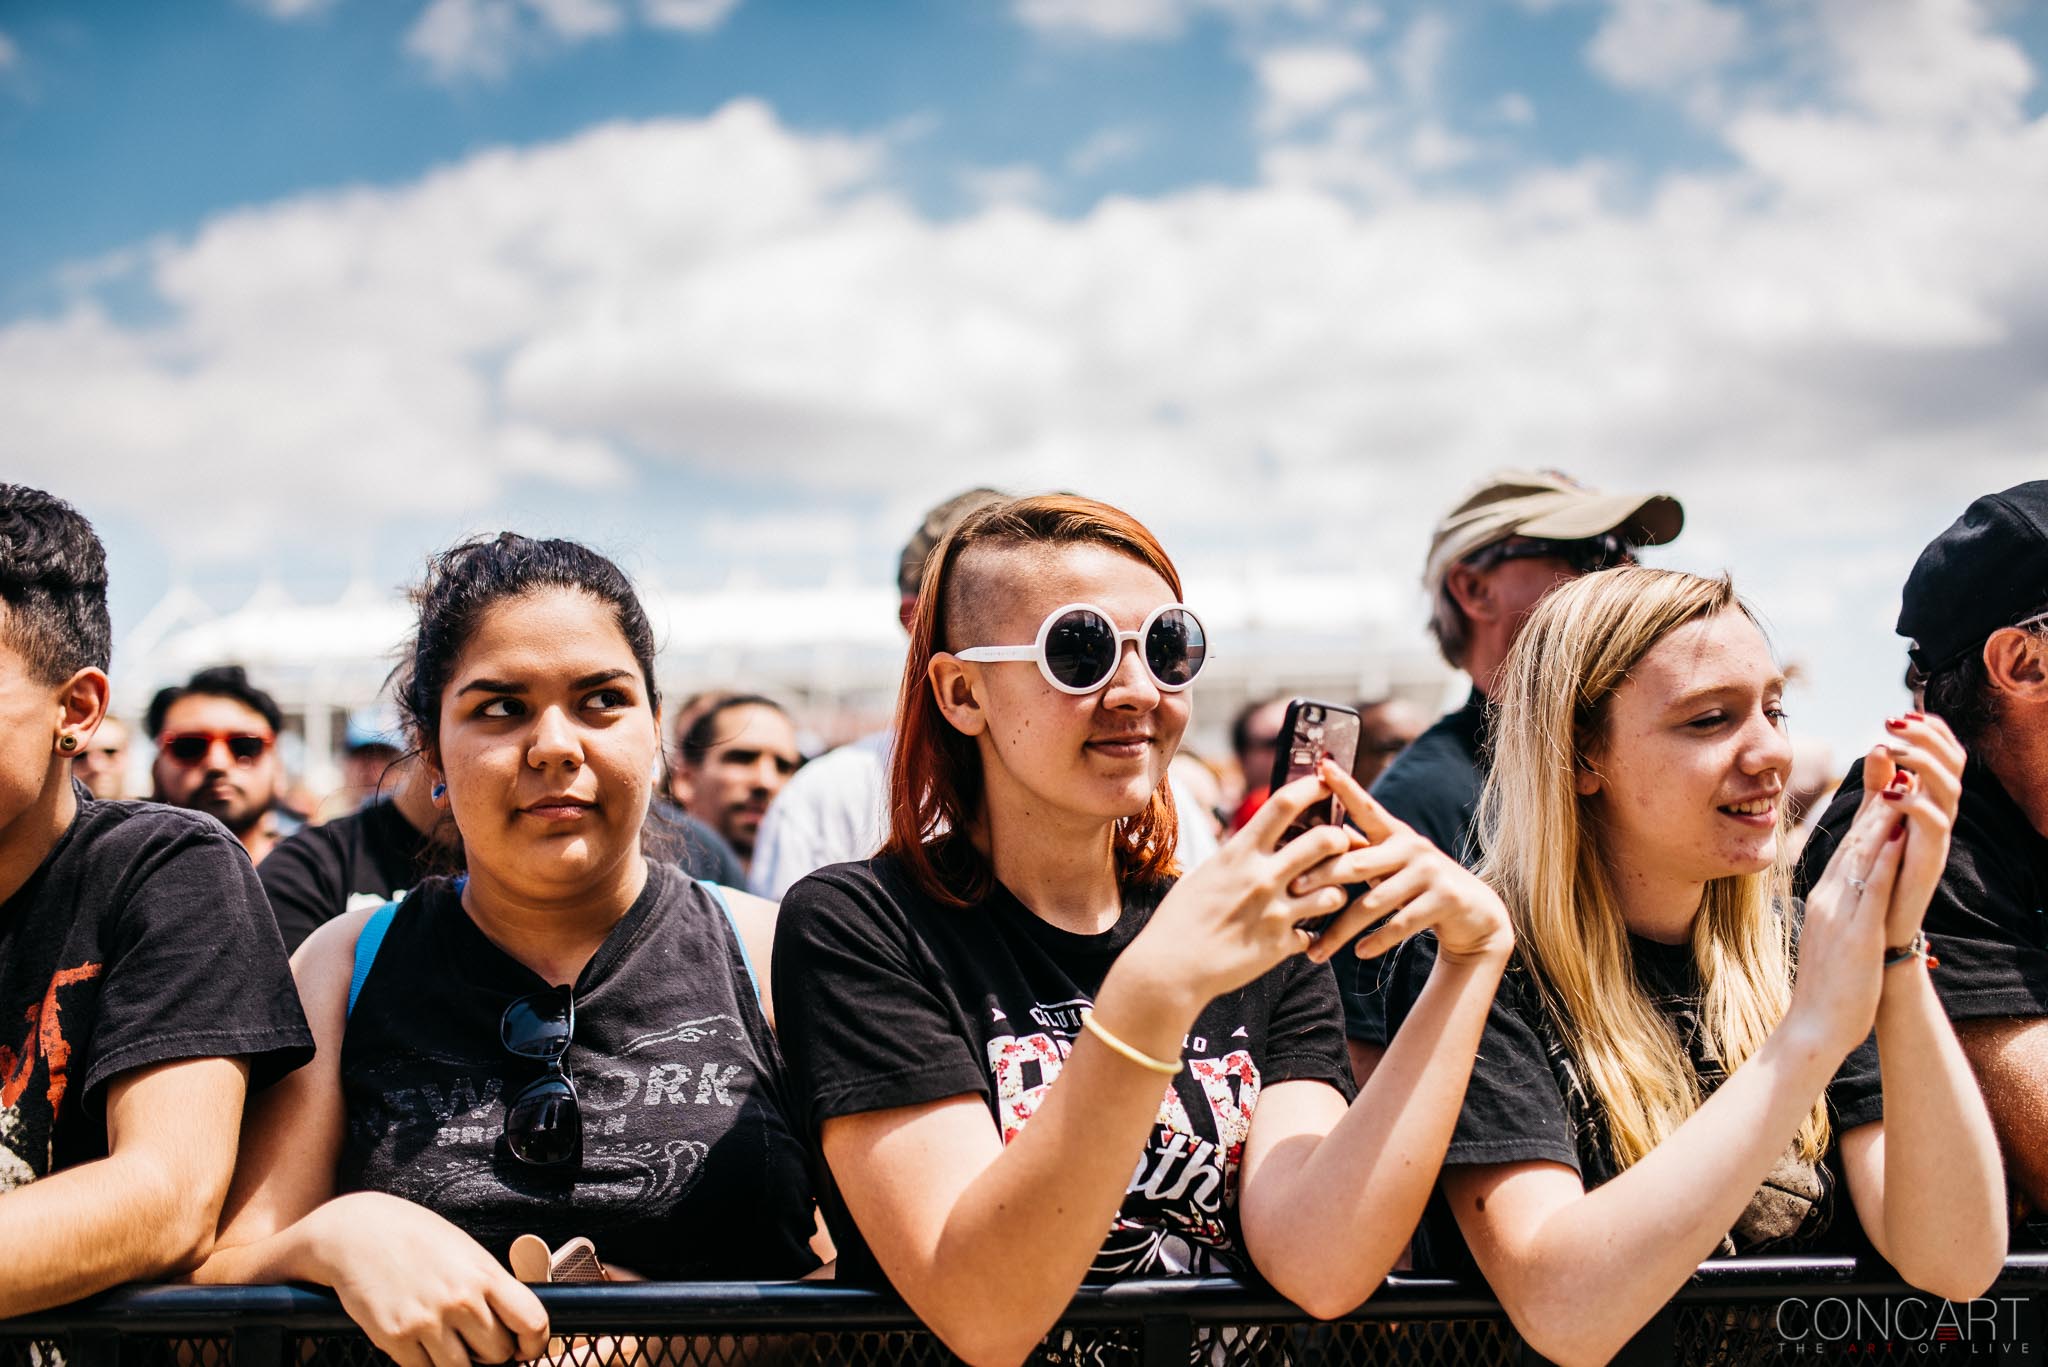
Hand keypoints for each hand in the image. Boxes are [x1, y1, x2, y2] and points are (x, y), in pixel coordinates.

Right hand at [317, 1192, 548, 1366]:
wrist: (357, 1231)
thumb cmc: (414, 1236)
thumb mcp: (465, 1251)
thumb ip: (490, 1285)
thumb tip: (512, 1323)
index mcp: (484, 1273)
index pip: (532, 1321)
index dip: (534, 1343)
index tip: (526, 1348)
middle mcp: (460, 1299)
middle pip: (498, 1353)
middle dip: (491, 1353)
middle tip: (476, 1341)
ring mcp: (427, 1321)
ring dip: (459, 1363)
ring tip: (448, 1341)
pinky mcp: (395, 1338)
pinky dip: (427, 1365)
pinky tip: (422, 1343)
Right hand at [1123, 771, 1358, 1009]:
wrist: (1170, 968)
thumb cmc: (1178, 919)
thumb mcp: (1204, 874)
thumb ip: (1235, 857)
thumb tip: (1252, 841)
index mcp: (1239, 854)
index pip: (1282, 806)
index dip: (1310, 788)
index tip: (1324, 783)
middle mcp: (1262, 878)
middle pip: (1324, 842)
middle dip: (1340, 838)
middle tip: (1340, 844)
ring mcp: (1275, 914)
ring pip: (1334, 892)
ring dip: (1335, 890)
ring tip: (1324, 895)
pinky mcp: (1280, 947)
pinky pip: (1313, 934)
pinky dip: (1310, 933)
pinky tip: (1299, 934)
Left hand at [1288, 760, 1513, 966]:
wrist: (1474, 914)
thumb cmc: (1417, 885)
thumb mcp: (1391, 863)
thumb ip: (1360, 851)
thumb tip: (1312, 837)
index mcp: (1394, 834)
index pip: (1365, 807)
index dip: (1344, 785)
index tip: (1321, 765)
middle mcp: (1412, 847)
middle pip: (1355, 863)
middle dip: (1320, 878)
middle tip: (1290, 890)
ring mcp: (1430, 872)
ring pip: (1373, 903)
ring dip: (1341, 931)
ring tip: (1316, 952)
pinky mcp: (1445, 899)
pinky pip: (1401, 923)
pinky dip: (1377, 941)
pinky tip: (1358, 953)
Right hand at [1789, 771, 1909, 1058]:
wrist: (1811, 1030)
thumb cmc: (1826, 993)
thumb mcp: (1833, 942)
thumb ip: (1842, 913)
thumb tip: (1853, 895)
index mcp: (1825, 900)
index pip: (1849, 846)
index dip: (1866, 809)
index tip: (1880, 777)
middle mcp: (1829, 898)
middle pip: (1855, 839)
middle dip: (1875, 797)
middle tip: (1888, 756)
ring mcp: (1838, 912)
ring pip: (1863, 854)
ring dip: (1883, 814)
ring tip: (1900, 779)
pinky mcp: (1853, 931)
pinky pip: (1872, 886)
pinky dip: (1887, 855)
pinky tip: (1900, 832)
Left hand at [1859, 712, 1964, 949]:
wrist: (1877, 928)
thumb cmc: (1876, 871)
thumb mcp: (1875, 820)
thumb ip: (1880, 785)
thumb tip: (1881, 746)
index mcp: (1928, 801)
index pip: (1944, 754)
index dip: (1931, 730)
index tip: (1902, 713)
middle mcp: (1939, 815)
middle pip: (1953, 763)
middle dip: (1927, 735)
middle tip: (1891, 722)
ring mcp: (1937, 837)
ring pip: (1950, 788)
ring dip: (1921, 760)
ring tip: (1891, 747)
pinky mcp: (1929, 858)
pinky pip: (1936, 823)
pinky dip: (1915, 801)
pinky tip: (1889, 791)